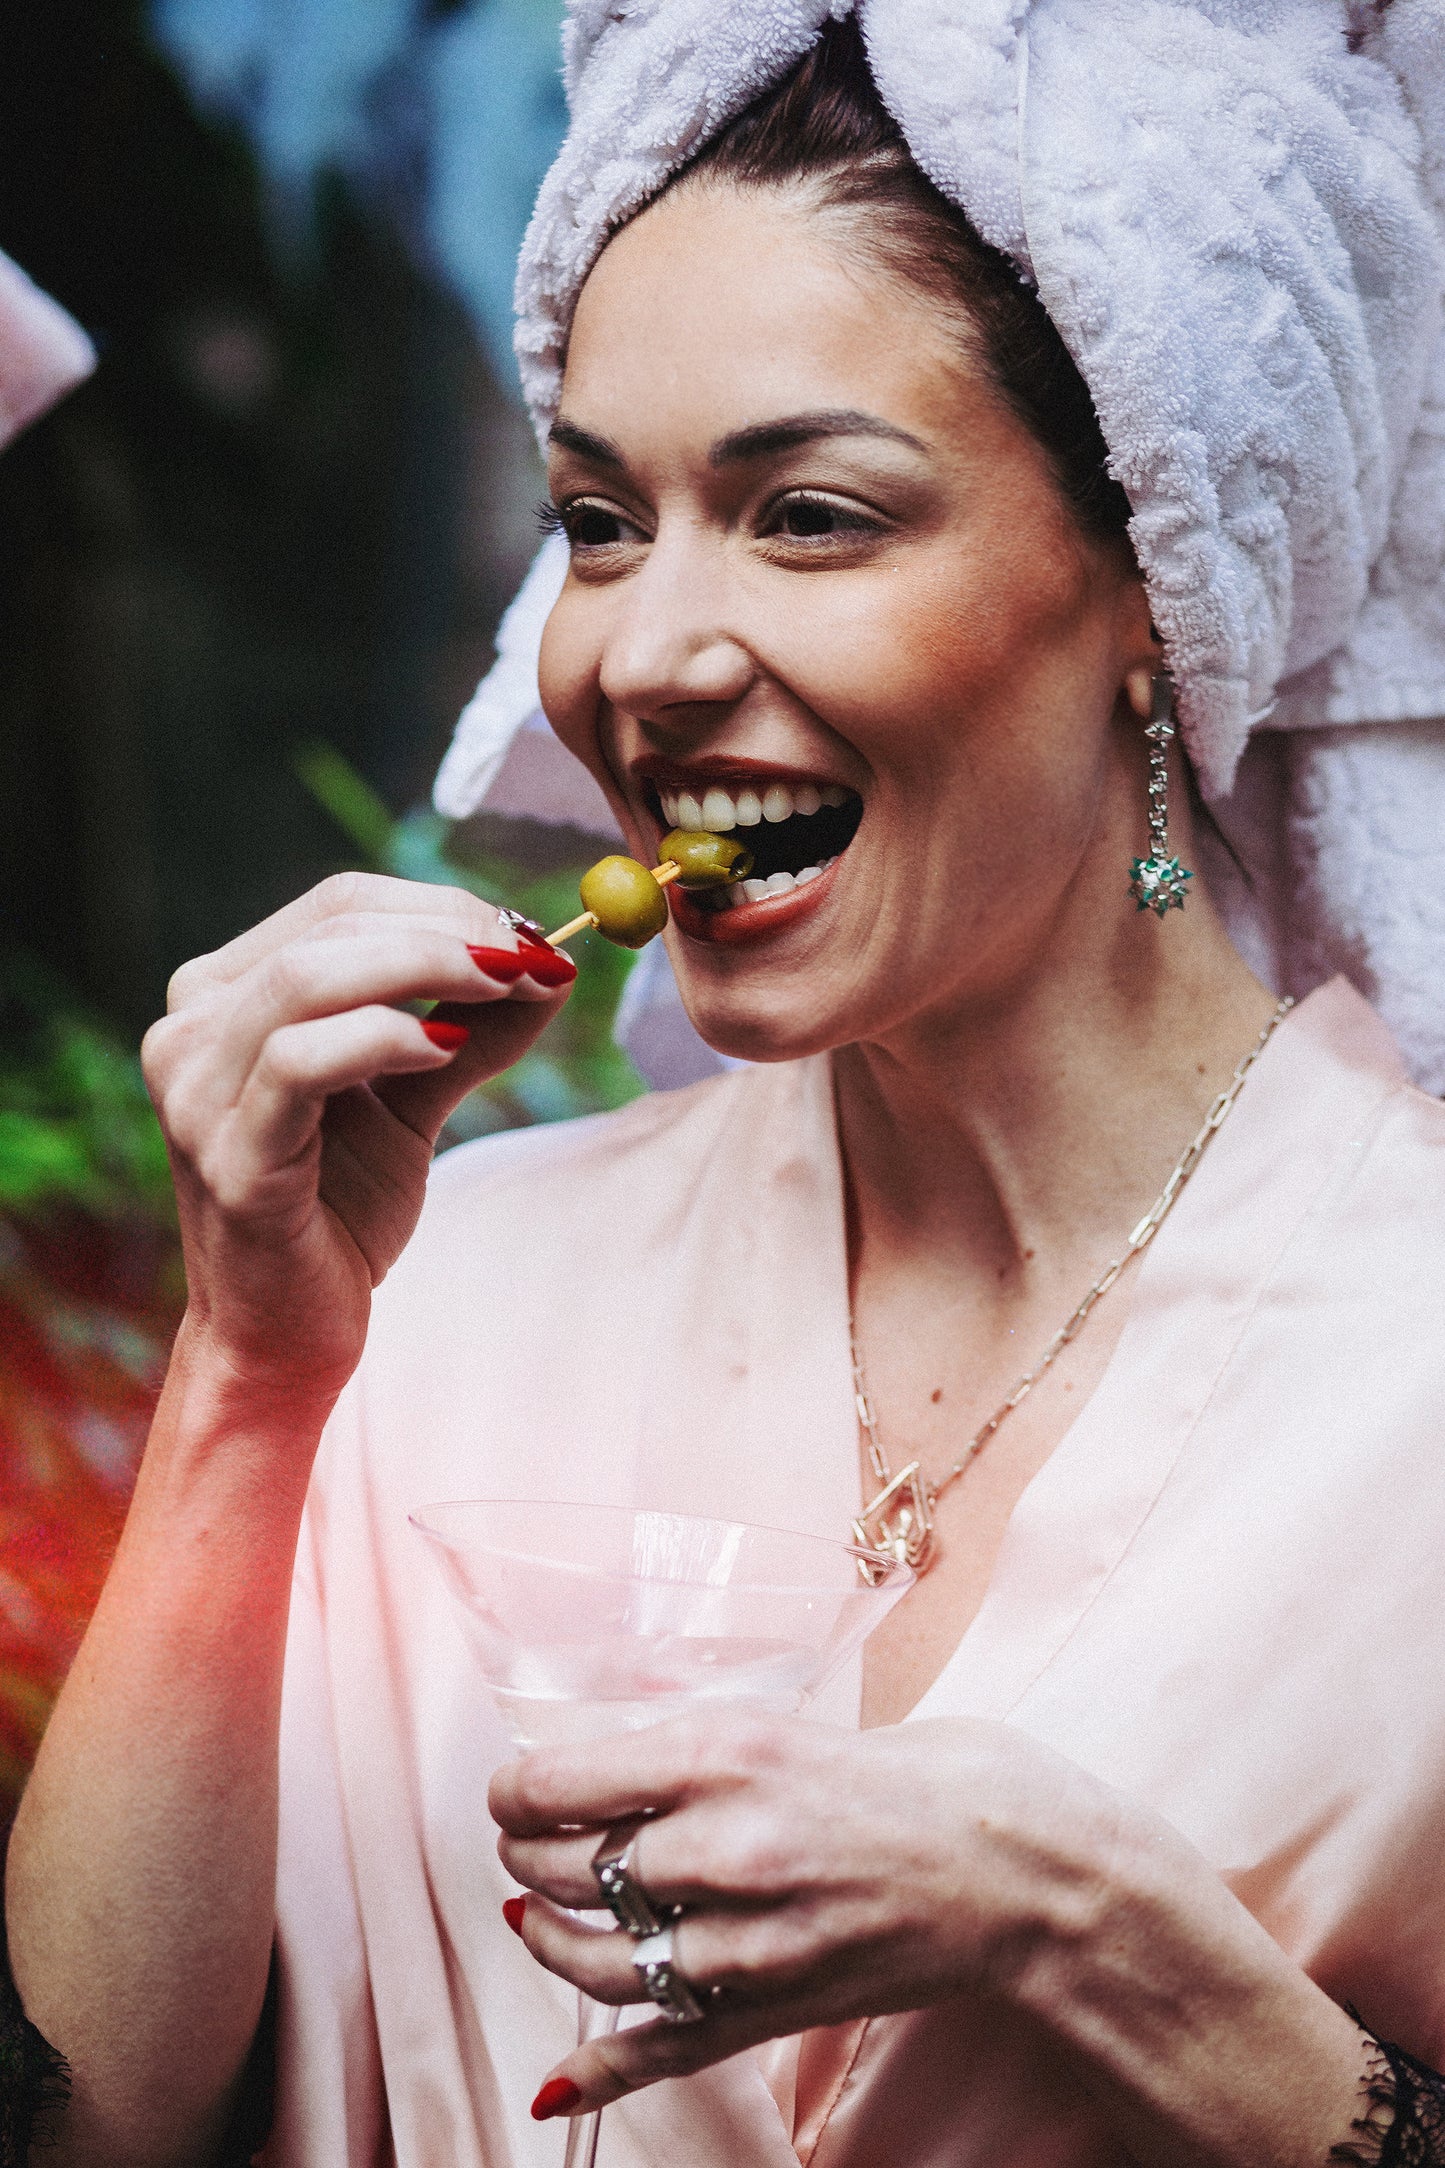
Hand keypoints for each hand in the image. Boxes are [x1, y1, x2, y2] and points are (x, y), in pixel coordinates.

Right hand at [143, 872, 572, 1404]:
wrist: (286, 1332)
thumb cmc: (339, 1209)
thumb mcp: (415, 1097)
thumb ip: (473, 1028)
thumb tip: (552, 962)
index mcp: (225, 996)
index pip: (338, 906)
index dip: (442, 905)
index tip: (529, 933)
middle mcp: (189, 1029)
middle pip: (330, 930)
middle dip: (449, 931)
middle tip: (533, 956)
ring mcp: (196, 1092)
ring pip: (309, 980)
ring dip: (426, 968)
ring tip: (505, 988)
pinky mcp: (226, 1157)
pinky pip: (301, 1064)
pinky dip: (383, 1039)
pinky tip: (441, 1049)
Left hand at [491, 1712, 1374, 2166]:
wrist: (1030, 1873)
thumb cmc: (933, 1777)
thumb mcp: (802, 1723)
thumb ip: (707, 1751)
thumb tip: (613, 1768)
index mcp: (728, 1753)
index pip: (558, 1781)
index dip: (514, 1790)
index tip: (514, 1789)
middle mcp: (724, 1846)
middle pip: (564, 1868)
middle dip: (526, 1854)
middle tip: (524, 1840)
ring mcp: (747, 1940)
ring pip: (596, 1962)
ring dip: (545, 1943)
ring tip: (531, 1918)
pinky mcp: (775, 2009)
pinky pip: (661, 2048)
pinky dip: (599, 2076)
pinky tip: (553, 2090)